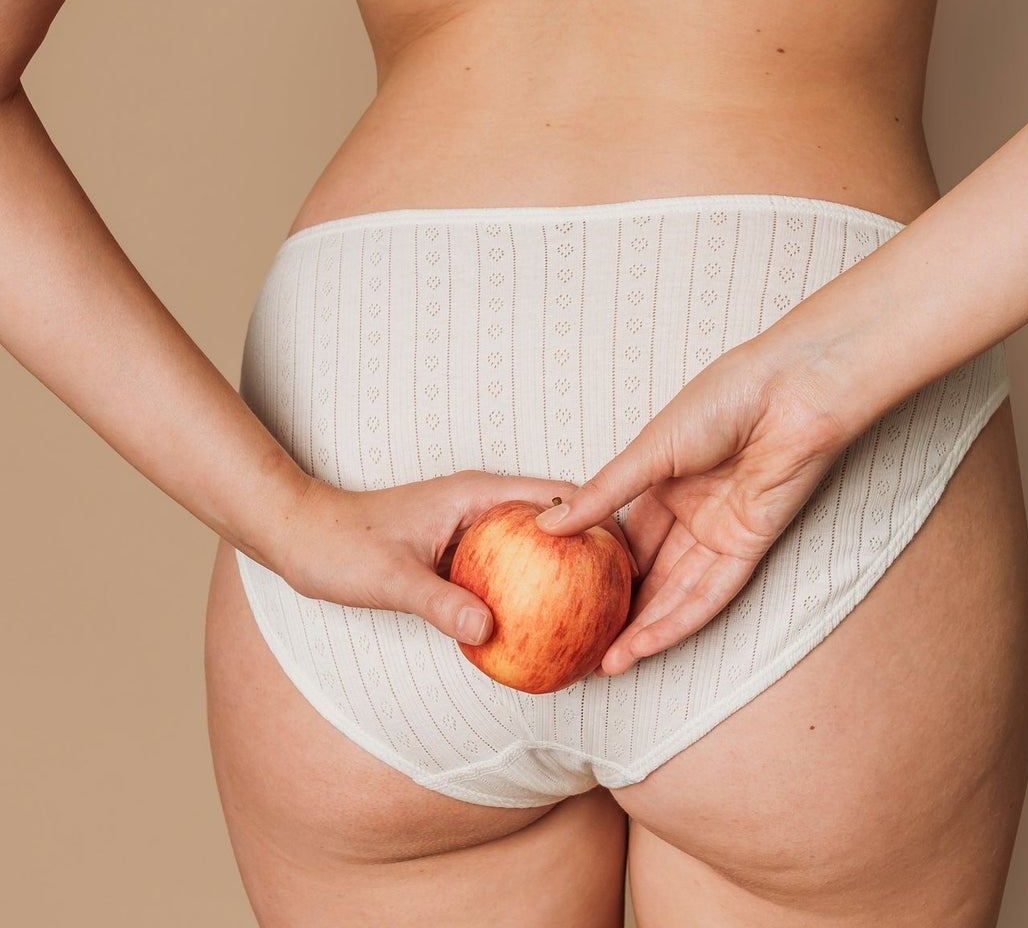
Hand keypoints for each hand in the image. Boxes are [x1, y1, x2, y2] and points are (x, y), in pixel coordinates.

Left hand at [271, 469, 636, 647]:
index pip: (553, 497)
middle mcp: (480, 502)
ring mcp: (470, 524)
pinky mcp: (457, 547)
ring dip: (562, 570)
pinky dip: (528, 587)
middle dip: (590, 549)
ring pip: (531, 545)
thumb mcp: (391, 578)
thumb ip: (439, 602)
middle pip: (553, 521)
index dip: (597, 520)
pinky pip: (506, 566)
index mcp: (475, 494)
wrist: (299, 533)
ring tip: (597, 609)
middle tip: (625, 592)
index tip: (630, 556)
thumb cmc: (341, 547)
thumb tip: (488, 631)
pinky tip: (539, 625)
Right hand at [534, 327, 857, 674]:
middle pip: (650, 573)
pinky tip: (646, 645)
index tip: (562, 601)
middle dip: (618, 612)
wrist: (791, 392)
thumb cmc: (723, 399)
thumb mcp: (650, 448)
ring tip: (605, 665)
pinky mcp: (749, 548)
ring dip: (644, 629)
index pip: (625, 538)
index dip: (596, 572)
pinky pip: (711, 594)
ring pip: (678, 593)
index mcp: (663, 481)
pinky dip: (679, 621)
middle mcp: (691, 512)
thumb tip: (548, 527)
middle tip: (579, 648)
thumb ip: (604, 494)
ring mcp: (720, 532)